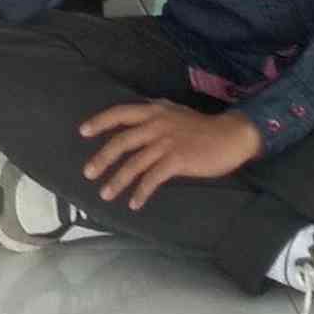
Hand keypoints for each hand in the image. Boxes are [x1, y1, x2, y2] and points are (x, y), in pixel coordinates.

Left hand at [75, 99, 263, 212]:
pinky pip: (152, 178)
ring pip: (134, 163)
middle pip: (121, 141)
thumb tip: (137, 118)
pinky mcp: (177, 160)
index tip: (83, 132)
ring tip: (106, 194)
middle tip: (88, 173)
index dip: (100, 122)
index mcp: (154, 110)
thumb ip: (155, 114)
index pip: (120, 113)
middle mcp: (156, 124)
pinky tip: (134, 203)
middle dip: (102, 158)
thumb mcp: (174, 112)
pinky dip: (141, 192)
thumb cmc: (201, 127)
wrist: (230, 135)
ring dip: (117, 180)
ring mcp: (166, 142)